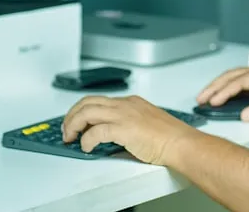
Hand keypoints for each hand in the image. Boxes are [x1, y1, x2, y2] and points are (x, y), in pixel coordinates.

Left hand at [61, 95, 195, 164]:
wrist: (181, 143)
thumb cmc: (169, 137)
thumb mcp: (145, 124)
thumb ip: (126, 125)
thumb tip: (108, 136)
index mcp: (130, 102)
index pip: (98, 100)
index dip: (82, 111)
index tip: (76, 122)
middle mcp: (125, 105)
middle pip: (87, 102)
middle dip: (72, 116)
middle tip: (67, 130)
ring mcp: (124, 115)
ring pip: (87, 112)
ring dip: (74, 125)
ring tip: (70, 137)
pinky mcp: (124, 128)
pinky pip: (96, 131)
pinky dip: (87, 140)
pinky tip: (86, 147)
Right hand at [196, 65, 248, 122]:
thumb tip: (243, 114)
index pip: (240, 81)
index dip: (224, 91)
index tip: (213, 102)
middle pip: (233, 75)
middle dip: (215, 86)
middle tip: (200, 98)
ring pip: (234, 77)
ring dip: (219, 86)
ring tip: (205, 97)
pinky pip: (240, 83)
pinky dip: (228, 89)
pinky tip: (220, 97)